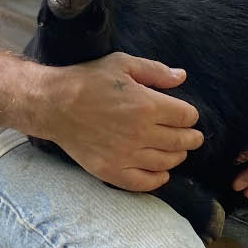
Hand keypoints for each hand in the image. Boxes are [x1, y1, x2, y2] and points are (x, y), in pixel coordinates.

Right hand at [48, 51, 203, 191]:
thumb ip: (155, 71)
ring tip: (177, 151)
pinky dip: (158, 179)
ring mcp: (126, 155)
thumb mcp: (122, 64)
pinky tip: (161, 173)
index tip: (187, 115)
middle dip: (192, 138)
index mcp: (147, 105)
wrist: (54, 104)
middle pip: (182, 141)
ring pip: (167, 163)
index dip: (190, 115)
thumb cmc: (88, 80)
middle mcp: (141, 133)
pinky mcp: (111, 171)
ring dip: (177, 156)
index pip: (186, 116)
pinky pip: (144, 183)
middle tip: (193, 136)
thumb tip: (181, 77)